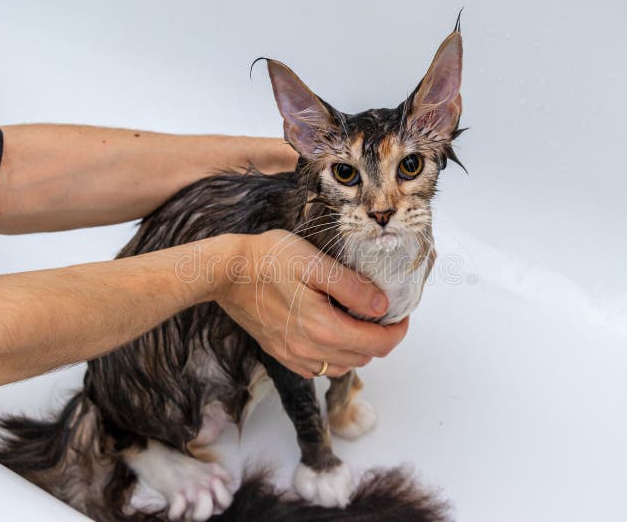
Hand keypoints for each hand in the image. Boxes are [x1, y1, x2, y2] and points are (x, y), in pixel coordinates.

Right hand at [214, 230, 408, 377]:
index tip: (401, 313)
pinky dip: (334, 355)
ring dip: (358, 347)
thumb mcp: (316, 263)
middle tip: (381, 311)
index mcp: (324, 329)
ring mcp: (294, 356)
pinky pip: (320, 367)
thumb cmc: (268, 260)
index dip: (397, 331)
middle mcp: (310, 352)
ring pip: (343, 366)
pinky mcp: (282, 354)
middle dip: (380, 337)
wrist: (225, 273)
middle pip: (364, 357)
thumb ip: (352, 288)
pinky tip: (331, 330)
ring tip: (358, 319)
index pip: (378, 345)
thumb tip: (382, 306)